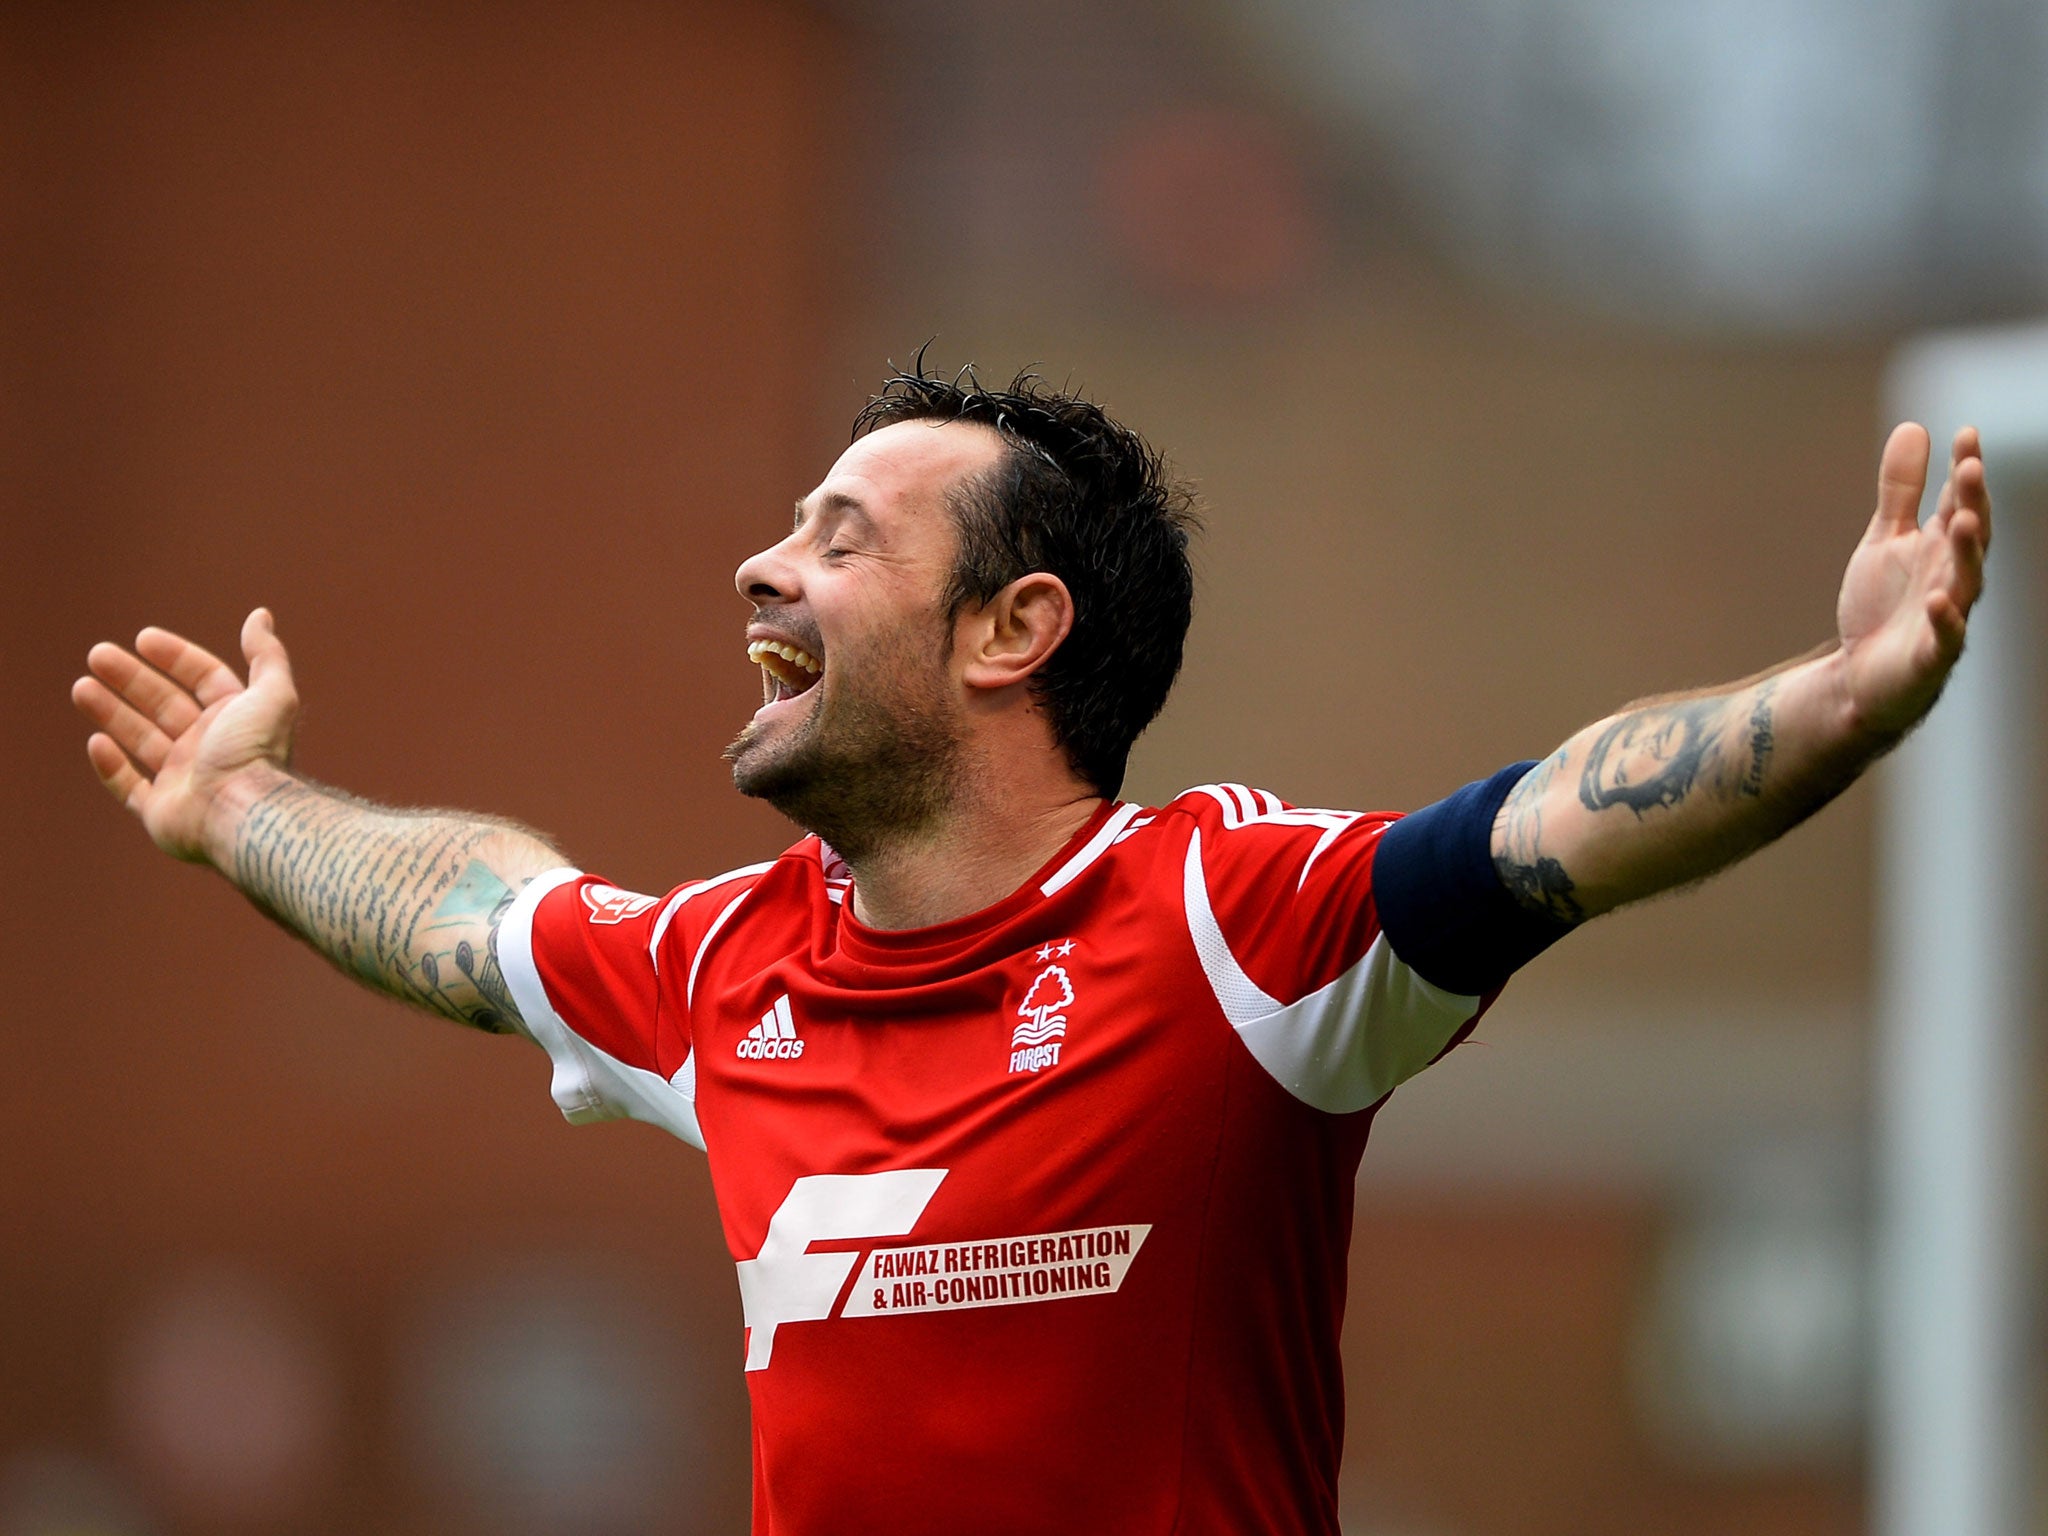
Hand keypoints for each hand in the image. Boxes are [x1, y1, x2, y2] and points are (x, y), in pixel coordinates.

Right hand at [73, 608, 300, 864]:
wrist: (243, 813)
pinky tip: (96, 741)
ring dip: (112, 712)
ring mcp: (185, 781)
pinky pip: (130, 788)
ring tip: (81, 686)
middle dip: (131, 679)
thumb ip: (266, 655)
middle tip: (97, 655)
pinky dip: (112, 766)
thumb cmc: (256, 752)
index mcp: (235, 719)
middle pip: (164, 704)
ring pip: (141, 741)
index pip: (203, 679)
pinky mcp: (162, 813)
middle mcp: (210, 748)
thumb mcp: (271, 693)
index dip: (176, 656)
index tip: (143, 637)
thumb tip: (261, 615)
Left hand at [1835, 423, 1990, 738]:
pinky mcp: (1931, 655)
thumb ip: (1901, 491)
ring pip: (1966, 580)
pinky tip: (1939, 600)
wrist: (1861, 676)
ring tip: (1964, 520)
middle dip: (1972, 502)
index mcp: (1941, 547)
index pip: (1959, 501)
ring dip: (1968, 552)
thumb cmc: (1883, 605)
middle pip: (1971, 535)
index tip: (1965, 433)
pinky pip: (1946, 637)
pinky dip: (1946, 619)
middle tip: (1971, 466)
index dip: (1964, 470)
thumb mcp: (1885, 540)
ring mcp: (1947, 615)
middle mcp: (1952, 576)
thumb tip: (1913, 426)